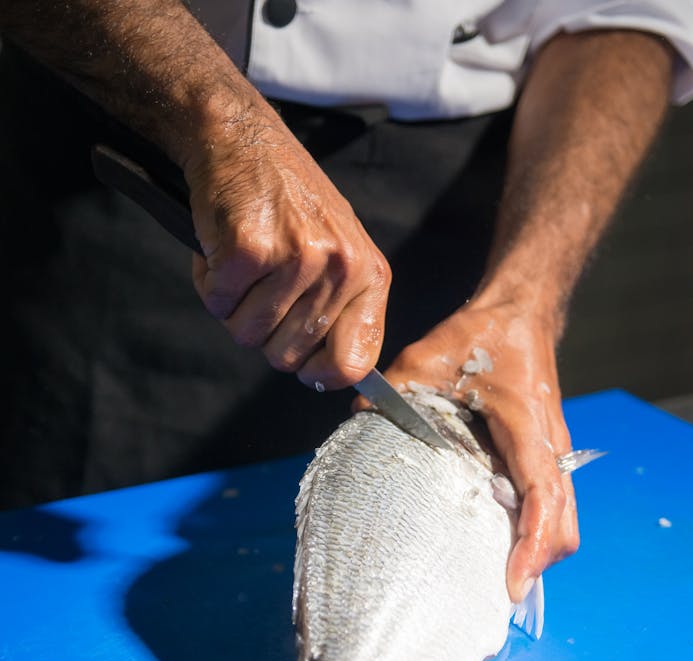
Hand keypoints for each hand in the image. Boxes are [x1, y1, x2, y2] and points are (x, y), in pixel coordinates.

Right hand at [184, 98, 390, 389]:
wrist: (242, 138)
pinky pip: (216, 302)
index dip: (319, 376)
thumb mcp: (338, 252)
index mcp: (370, 275)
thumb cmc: (288, 202)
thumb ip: (339, 310)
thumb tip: (326, 377)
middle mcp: (341, 268)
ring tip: (244, 263)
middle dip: (263, 332)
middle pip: (286, 356)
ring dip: (232, 307)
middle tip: (261, 288)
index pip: (353, 364)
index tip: (301, 368)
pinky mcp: (250, 249)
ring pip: (247, 334)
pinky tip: (222, 246)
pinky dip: (208, 281)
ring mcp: (297, 258)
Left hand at [378, 296, 579, 602]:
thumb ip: (390, 393)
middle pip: (564, 525)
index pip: (542, 494)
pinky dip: (535, 536)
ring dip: (538, 555)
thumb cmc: (480, 335)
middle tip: (498, 593)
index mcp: (527, 425)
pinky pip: (552, 509)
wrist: (521, 314)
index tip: (513, 583)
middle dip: (538, 564)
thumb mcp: (426, 357)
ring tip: (498, 579)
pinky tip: (500, 547)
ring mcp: (554, 456)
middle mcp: (550, 447)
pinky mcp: (547, 461)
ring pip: (564, 522)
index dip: (532, 544)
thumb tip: (355, 425)